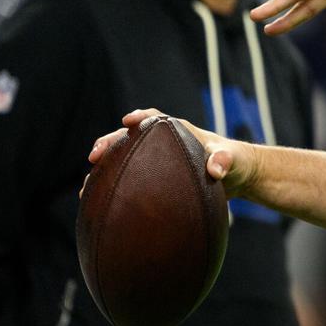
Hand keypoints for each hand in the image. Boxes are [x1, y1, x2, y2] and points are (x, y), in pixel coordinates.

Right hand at [84, 108, 256, 197]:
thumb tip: (215, 169)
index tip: (127, 121)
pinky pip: (130, 180)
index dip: (140, 118)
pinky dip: (115, 189)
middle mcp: (164, 144)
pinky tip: (99, 208)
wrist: (238, 176)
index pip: (156, 120)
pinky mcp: (155, 178)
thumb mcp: (234, 159)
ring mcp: (157, 161)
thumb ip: (225, 160)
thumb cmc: (236, 162)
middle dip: (110, 143)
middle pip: (130, 139)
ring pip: (124, 160)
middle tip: (94, 156)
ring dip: (105, 170)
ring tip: (86, 189)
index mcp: (179, 132)